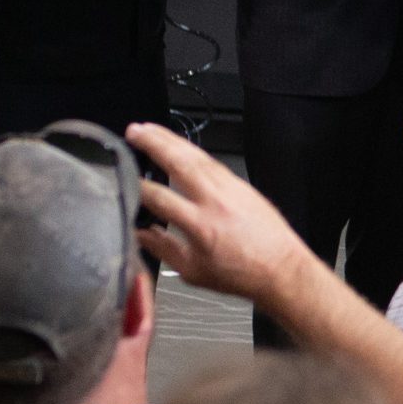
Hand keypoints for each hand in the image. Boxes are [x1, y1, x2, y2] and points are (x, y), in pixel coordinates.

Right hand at [126, 120, 314, 307]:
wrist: (281, 268)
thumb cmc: (242, 274)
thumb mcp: (193, 271)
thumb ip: (162, 249)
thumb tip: (139, 234)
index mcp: (200, 226)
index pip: (160, 197)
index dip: (137, 186)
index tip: (121, 179)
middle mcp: (215, 201)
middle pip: (180, 162)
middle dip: (154, 143)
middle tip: (134, 131)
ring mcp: (230, 188)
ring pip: (197, 156)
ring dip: (172, 139)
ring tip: (150, 129)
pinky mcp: (241, 184)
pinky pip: (212, 161)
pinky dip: (193, 150)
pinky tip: (181, 145)